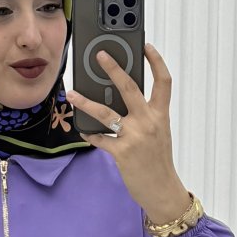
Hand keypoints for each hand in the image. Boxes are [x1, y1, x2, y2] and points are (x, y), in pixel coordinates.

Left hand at [65, 41, 189, 222]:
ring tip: (72, 94)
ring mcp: (135, 137)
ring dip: (86, 102)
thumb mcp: (159, 133)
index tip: (147, 46)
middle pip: (130, 87)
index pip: (163, 82)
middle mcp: (148, 122)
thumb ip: (145, 115)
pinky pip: (100, 139)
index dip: (156, 61)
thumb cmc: (158, 161)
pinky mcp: (122, 153)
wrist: (162, 190)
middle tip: (100, 55)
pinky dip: (90, 133)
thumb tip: (121, 101)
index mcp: (160, 115)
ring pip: (106, 112)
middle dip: (114, 68)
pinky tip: (82, 129)